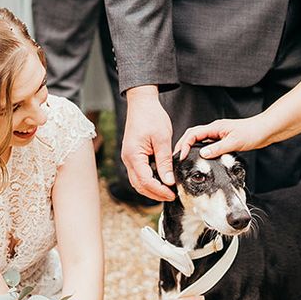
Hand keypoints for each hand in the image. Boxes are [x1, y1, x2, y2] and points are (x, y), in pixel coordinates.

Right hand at [121, 86, 175, 200]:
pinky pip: (139, 174)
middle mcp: (128, 159)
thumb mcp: (162, 140)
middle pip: (139, 185)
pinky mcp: (133, 156)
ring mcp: (129, 158)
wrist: (142, 103)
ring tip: (167, 191)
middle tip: (172, 196)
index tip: (173, 194)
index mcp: (134, 156)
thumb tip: (169, 182)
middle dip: (155, 194)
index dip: (160, 190)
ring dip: (152, 189)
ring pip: (138, 182)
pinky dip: (149, 181)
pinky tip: (161, 181)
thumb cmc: (151, 117)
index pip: (146, 181)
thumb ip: (165, 162)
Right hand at [174, 115, 269, 160]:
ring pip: (199, 139)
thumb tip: (203, 154)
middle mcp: (214, 129)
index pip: (192, 134)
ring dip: (190, 147)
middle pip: (192, 135)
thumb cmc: (252, 133)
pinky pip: (207, 144)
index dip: (184, 144)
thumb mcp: (234, 142)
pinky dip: (200, 150)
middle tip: (177, 158)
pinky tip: (200, 158)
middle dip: (182, 145)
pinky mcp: (223, 139)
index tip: (181, 156)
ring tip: (184, 159)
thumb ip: (218, 148)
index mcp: (214, 127)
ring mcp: (218, 134)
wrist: (264, 130)